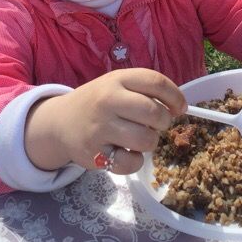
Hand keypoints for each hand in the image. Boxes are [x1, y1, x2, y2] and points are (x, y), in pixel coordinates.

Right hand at [24, 68, 186, 175]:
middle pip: (155, 113)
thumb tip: (179, 107)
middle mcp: (108, 100)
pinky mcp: (95, 153)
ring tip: (139, 138)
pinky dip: (135, 160)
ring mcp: (100, 127)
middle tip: (156, 125)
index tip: (181, 108)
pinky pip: (131, 162)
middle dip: (164, 122)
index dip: (175, 96)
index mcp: (118, 79)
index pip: (156, 82)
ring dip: (150, 142)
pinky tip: (126, 152)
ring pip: (146, 139)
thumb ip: (145, 90)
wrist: (60, 122)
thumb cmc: (98, 102)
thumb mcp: (117, 85)